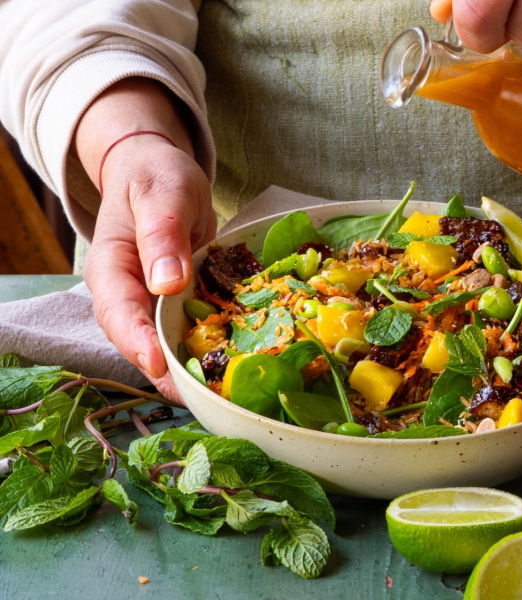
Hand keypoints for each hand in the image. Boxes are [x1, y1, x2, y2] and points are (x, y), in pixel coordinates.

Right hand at [75, 78, 214, 401]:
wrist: (159, 174)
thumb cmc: (156, 177)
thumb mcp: (162, 193)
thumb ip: (161, 233)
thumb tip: (166, 283)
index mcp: (111, 269)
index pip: (118, 313)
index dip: (138, 342)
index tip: (161, 365)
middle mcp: (126, 297)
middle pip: (140, 344)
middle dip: (170, 373)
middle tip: (205, 397)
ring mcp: (151, 306)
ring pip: (165, 347)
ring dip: (191, 371)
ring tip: (223, 395)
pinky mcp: (176, 308)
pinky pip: (188, 335)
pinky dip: (209, 352)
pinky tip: (236, 369)